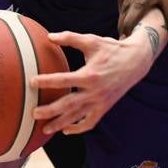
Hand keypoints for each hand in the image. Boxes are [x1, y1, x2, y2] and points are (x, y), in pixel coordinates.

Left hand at [30, 27, 157, 134]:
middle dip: (51, 110)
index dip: (47, 82)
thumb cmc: (111, 49)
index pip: (64, 80)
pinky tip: (65, 130)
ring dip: (61, 124)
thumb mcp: (92, 40)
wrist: (136, 62)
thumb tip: (49, 37)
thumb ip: (70, 38)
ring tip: (45, 129)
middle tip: (34, 113)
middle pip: (69, 104)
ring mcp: (100, 102)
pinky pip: (90, 122)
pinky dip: (78, 128)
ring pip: (78, 117)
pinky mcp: (105, 107)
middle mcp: (95, 91)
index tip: (32, 82)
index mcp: (90, 74)